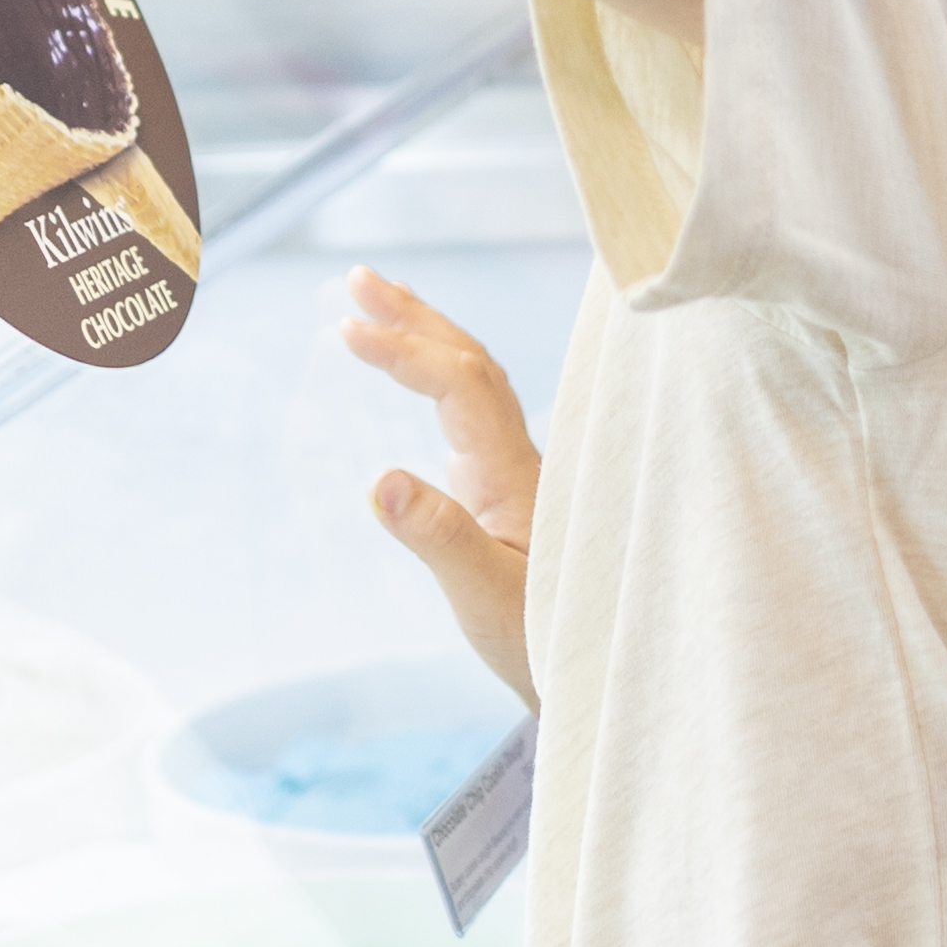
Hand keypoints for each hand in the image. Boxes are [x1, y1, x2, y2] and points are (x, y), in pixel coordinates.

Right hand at [337, 265, 544, 694]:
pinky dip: (440, 373)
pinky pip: (474, 408)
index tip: (347, 329)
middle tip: (357, 280)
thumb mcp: (484, 596)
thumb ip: (437, 536)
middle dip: (415, 315)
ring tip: (379, 302)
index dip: (405, 349)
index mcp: (512, 473)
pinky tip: (420, 378)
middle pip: (471, 362)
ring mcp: (514, 472)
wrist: (599, 665)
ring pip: (477, 380)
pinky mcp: (507, 490)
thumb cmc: (543, 639)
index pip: (459, 382)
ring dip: (430, 335)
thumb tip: (377, 478)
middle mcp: (517, 459)